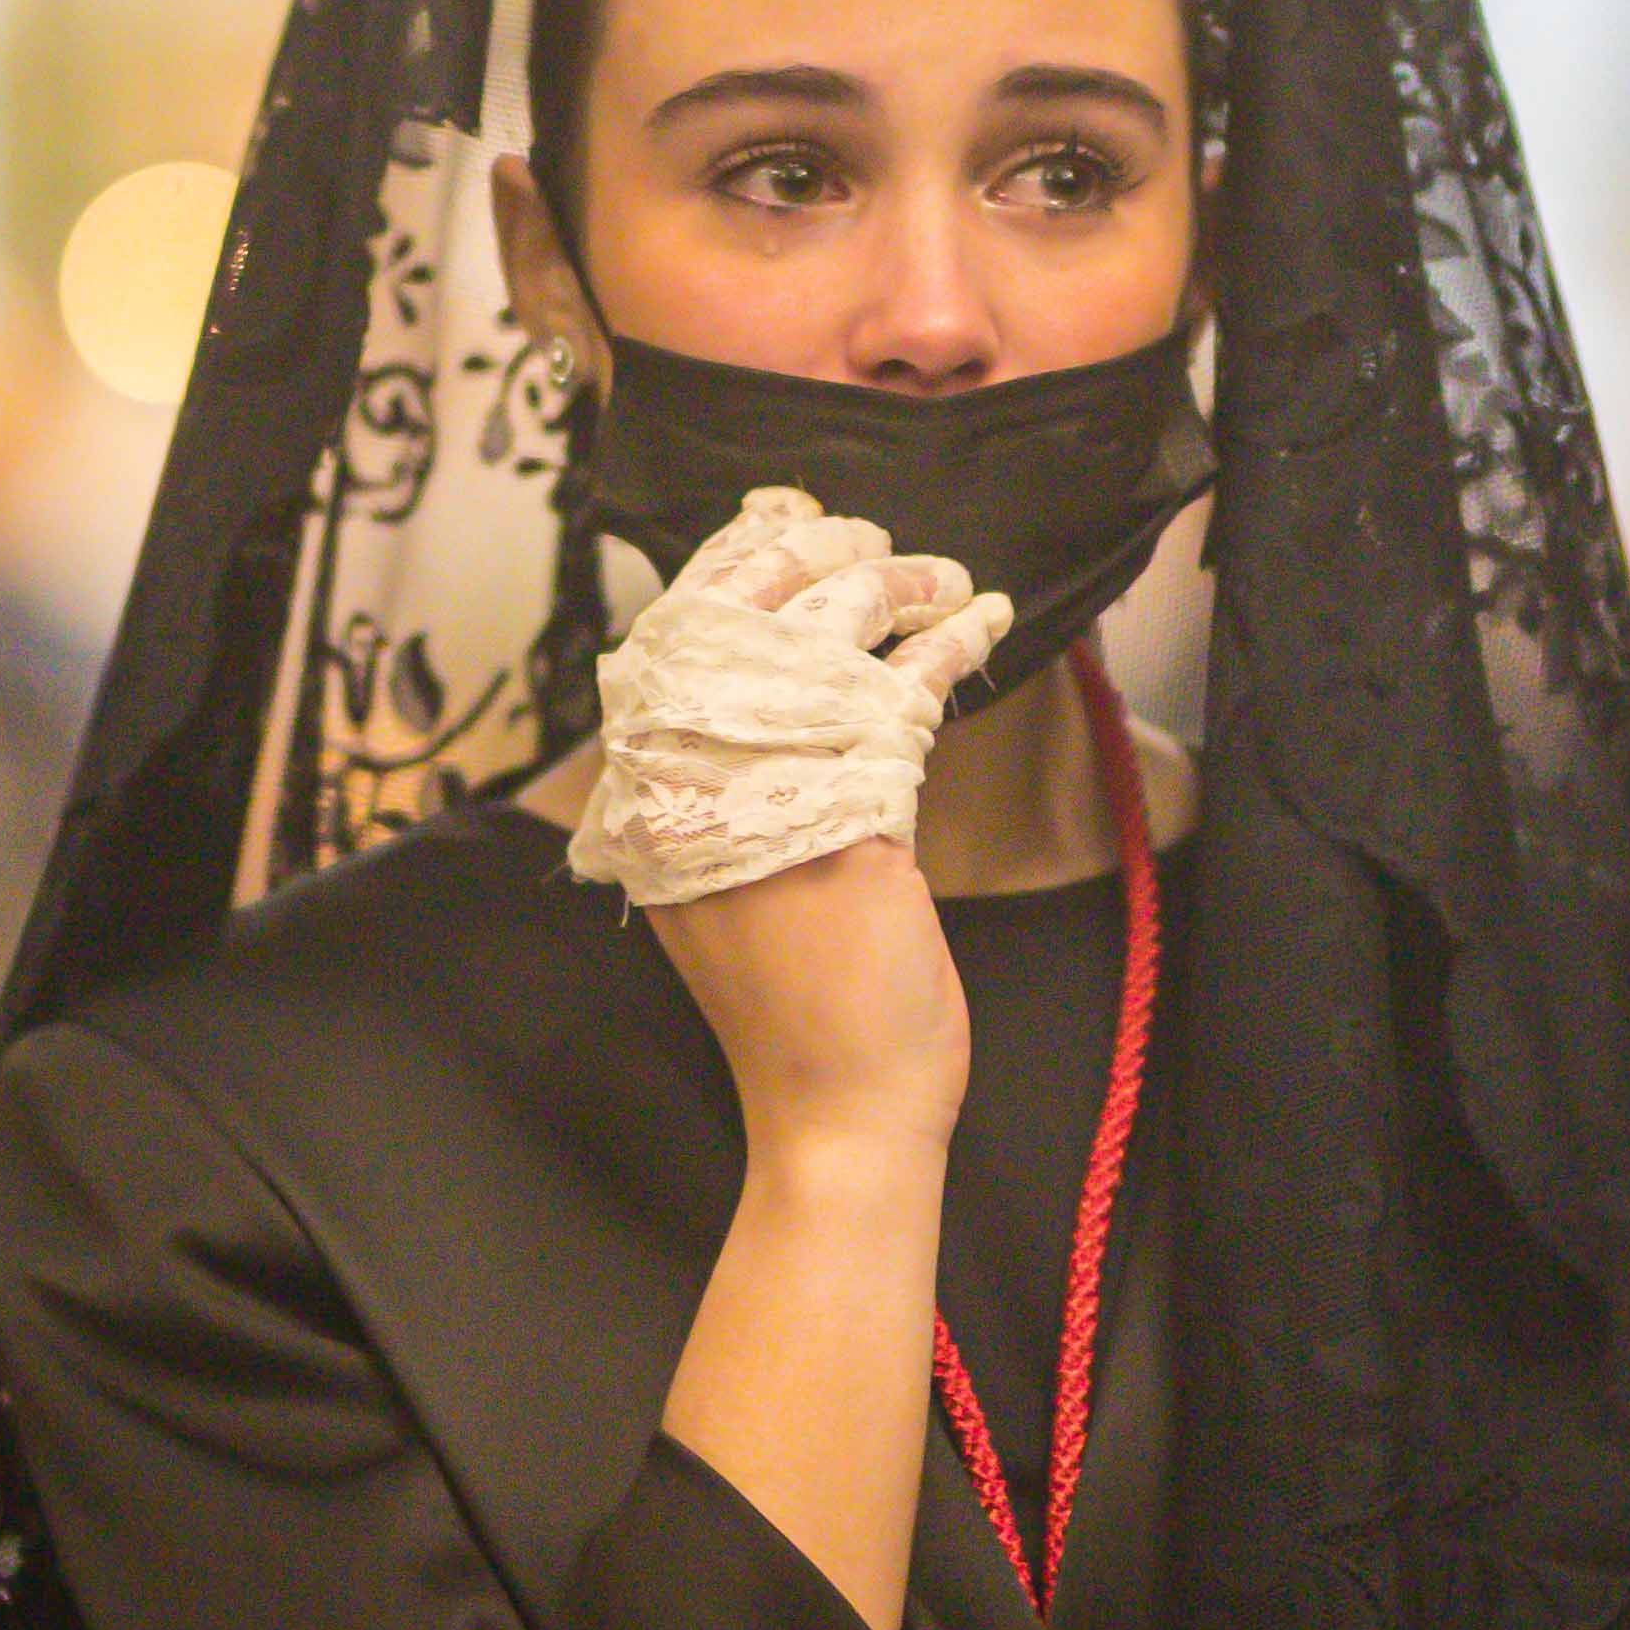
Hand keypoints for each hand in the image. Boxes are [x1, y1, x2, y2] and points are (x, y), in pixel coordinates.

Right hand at [613, 498, 1000, 1156]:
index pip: (674, 631)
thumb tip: (764, 651)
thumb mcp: (729, 865)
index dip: (736, 560)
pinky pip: (898, 694)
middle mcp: (684, 787)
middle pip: (739, 613)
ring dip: (894, 585)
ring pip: (823, 638)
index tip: (789, 520)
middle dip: (815, 554)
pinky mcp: (847, 821)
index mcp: (646, 795)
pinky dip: (949, 645)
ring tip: (942, 580)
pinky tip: (982, 627)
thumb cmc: (797, 997)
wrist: (838, 1109)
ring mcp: (759, 802)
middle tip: (876, 541)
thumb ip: (730, 769)